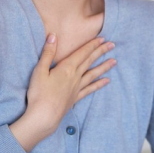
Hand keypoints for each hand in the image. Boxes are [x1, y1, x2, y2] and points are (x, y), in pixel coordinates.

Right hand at [9, 33, 115, 150]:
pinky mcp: (76, 98)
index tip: (102, 38)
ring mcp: (77, 88)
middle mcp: (75, 76)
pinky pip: (90, 89)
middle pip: (90, 61)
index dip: (92, 44)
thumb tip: (53, 36)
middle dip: (101, 51)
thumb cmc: (39, 93)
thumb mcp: (39, 70)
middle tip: (112, 45)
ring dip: (104, 67)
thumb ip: (47, 53)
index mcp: (67, 68)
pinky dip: (99, 84)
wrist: (44, 116)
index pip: (82, 53)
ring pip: (93, 74)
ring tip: (114, 61)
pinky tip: (107, 81)